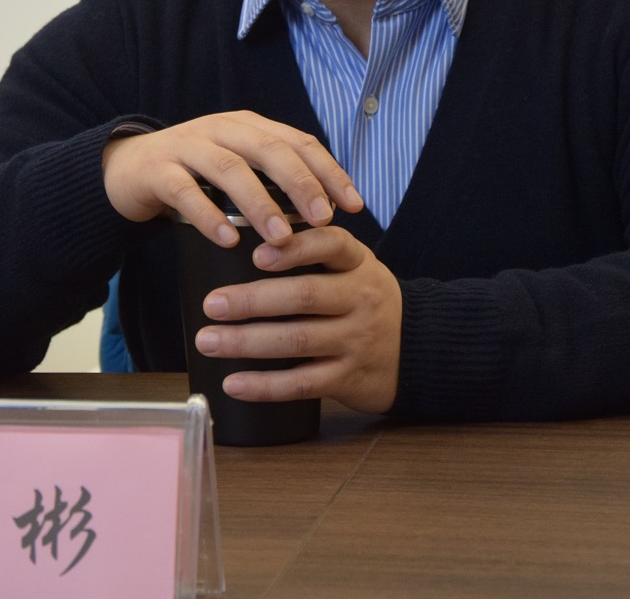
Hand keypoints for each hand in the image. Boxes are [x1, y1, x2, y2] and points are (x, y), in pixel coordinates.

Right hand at [101, 111, 362, 247]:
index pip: (299, 142)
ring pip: (230, 168)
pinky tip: (227, 239)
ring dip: (259, 203)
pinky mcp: (158, 170)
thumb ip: (274, 182)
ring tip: (281, 237)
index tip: (354, 206)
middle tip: (323, 219)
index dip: (329, 171)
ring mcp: (188, 145)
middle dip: (301, 184)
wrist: (127, 169)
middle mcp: (222, 128)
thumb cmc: (195, 175)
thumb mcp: (239, 169)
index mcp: (250, 126)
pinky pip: (186, 191)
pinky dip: (208, 215)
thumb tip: (328, 214)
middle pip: (270, 150)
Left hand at [193, 225, 402, 413]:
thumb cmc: (367, 301)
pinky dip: (264, 385)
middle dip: (253, 300)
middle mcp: (361, 299)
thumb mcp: (355, 267)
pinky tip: (233, 383)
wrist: (420, 349)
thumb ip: (315, 254)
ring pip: (297, 340)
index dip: (295, 248)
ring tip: (209, 341)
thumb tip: (242, 247)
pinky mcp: (348, 378)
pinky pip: (302, 384)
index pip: (331, 245)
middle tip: (213, 304)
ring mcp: (356, 341)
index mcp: (359, 264)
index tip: (257, 254)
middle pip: (305, 296)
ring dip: (247, 342)